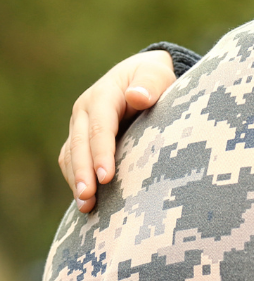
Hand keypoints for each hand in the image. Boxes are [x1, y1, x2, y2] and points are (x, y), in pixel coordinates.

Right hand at [59, 50, 176, 211]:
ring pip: (71, 156)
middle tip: (89, 197)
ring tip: (87, 206)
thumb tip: (137, 96)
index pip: (100, 126)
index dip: (101, 152)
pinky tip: (86, 201)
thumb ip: (150, 84)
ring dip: (76, 180)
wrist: (141, 75)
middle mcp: (84, 112)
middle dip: (83, 172)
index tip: (106, 176)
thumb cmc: (152, 77)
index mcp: (102, 95)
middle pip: (79, 144)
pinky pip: (72, 161)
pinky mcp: (80, 140)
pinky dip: (77, 179)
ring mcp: (79, 127)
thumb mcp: (156, 74)